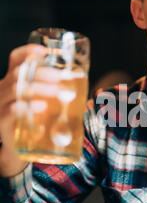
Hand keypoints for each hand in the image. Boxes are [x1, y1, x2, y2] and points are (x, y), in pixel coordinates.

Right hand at [0, 44, 47, 176]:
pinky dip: (26, 106)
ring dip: (38, 88)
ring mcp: (1, 105)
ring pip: (15, 89)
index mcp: (13, 82)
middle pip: (18, 73)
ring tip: (56, 91)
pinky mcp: (3, 122)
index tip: (44, 52)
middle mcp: (4, 90)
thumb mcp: (41, 103)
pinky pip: (11, 110)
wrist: (17, 150)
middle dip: (41, 72)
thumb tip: (82, 83)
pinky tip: (41, 107)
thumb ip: (54, 93)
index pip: (15, 60)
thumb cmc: (31, 122)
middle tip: (60, 78)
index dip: (27, 52)